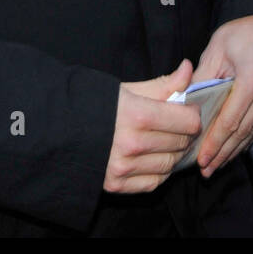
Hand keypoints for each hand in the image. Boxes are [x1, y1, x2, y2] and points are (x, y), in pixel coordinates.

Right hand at [104, 59, 200, 193]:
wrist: (59, 129)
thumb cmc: (95, 104)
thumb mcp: (128, 89)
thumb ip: (162, 84)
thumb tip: (188, 68)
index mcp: (137, 114)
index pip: (187, 122)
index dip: (193, 115)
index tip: (189, 111)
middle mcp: (132, 144)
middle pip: (180, 143)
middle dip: (185, 133)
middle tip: (180, 125)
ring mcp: (124, 167)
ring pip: (170, 165)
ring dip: (175, 153)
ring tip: (168, 141)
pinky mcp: (116, 185)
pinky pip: (154, 182)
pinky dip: (160, 172)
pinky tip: (154, 158)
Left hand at [193, 15, 252, 177]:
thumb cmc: (239, 31)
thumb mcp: (214, 51)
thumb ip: (200, 81)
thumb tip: (182, 106)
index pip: (231, 120)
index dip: (215, 142)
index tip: (202, 159)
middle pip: (245, 130)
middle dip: (224, 151)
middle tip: (208, 168)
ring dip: (238, 147)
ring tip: (219, 162)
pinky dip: (252, 134)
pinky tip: (238, 145)